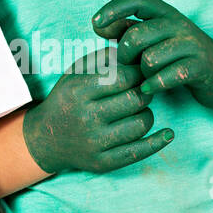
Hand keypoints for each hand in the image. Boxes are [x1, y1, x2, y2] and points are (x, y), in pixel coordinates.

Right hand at [21, 47, 173, 175]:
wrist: (45, 139)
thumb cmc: (66, 99)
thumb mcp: (75, 73)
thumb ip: (101, 58)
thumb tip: (132, 49)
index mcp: (77, 90)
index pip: (123, 77)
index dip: (139, 73)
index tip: (141, 73)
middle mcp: (85, 116)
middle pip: (134, 100)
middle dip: (145, 92)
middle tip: (144, 90)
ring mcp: (94, 142)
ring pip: (140, 124)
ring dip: (147, 114)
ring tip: (140, 109)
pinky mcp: (102, 162)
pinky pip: (138, 152)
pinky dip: (158, 141)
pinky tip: (168, 133)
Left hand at [93, 0, 212, 117]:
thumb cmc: (179, 56)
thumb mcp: (155, 38)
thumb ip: (128, 29)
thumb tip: (98, 26)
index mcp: (165, 12)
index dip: (113, 8)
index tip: (95, 24)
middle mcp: (178, 23)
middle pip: (136, 35)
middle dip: (125, 55)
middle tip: (129, 66)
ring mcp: (191, 44)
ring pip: (149, 58)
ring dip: (142, 73)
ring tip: (145, 77)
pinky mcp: (200, 66)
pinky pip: (166, 76)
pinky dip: (154, 85)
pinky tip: (151, 88)